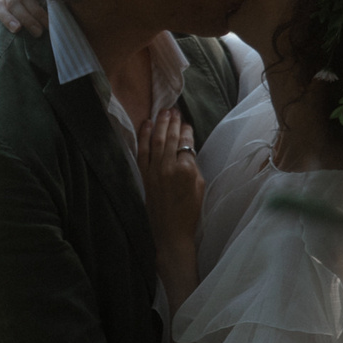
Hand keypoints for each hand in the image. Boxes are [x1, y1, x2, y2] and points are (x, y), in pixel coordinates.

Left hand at [136, 108, 202, 251]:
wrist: (171, 232)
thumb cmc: (190, 212)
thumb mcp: (199, 187)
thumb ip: (193, 166)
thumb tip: (187, 150)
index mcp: (187, 170)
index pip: (187, 143)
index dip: (187, 131)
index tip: (186, 122)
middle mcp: (169, 167)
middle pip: (171, 139)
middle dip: (173, 122)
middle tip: (174, 110)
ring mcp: (154, 171)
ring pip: (157, 141)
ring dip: (160, 124)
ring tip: (163, 112)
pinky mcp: (144, 176)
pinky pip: (142, 152)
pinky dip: (143, 136)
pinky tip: (146, 125)